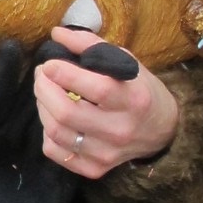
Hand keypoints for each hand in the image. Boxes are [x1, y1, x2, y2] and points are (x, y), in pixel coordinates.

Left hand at [32, 25, 179, 179]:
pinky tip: (54, 117)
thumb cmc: (138, 89)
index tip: (50, 64)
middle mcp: (121, 129)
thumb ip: (92, 45)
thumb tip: (57, 34)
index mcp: (134, 99)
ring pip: (56, 132)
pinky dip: (47, 132)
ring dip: (42, 107)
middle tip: (41, 75)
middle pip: (67, 112)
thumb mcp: (126, 62)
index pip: (96, 87)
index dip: (65, 73)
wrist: (161, 131)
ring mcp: (107, 153)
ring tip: (45, 92)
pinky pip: (56, 151)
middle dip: (44, 89)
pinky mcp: (95, 168)